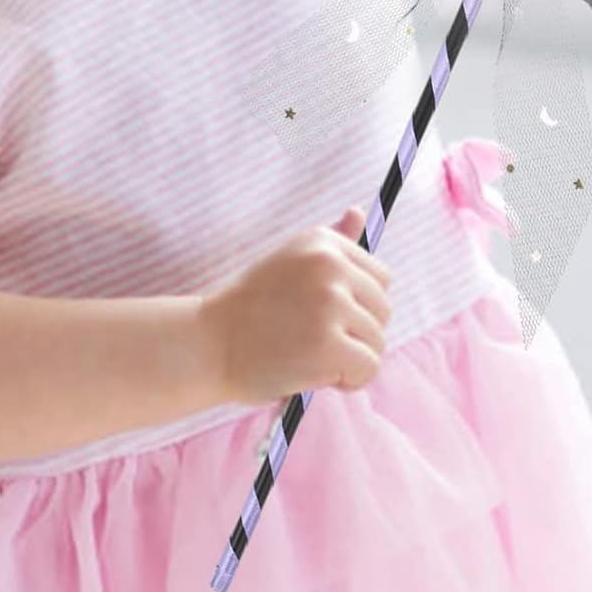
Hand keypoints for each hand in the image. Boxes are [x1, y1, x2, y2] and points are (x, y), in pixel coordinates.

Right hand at [200, 206, 391, 404]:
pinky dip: (347, 380)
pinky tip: (315, 375)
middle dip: (356, 333)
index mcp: (321, 242)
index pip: (380, 278)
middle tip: (310, 338)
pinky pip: (368, 367)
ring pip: (377, 341)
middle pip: (383, 309)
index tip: (319, 315)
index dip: (356, 306)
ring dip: (349, 358)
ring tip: (308, 355)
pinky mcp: (329, 344)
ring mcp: (330, 303)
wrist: (208, 344)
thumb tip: (358, 212)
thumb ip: (331, 242)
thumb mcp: (288, 262)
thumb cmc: (250, 310)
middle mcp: (329, 265)